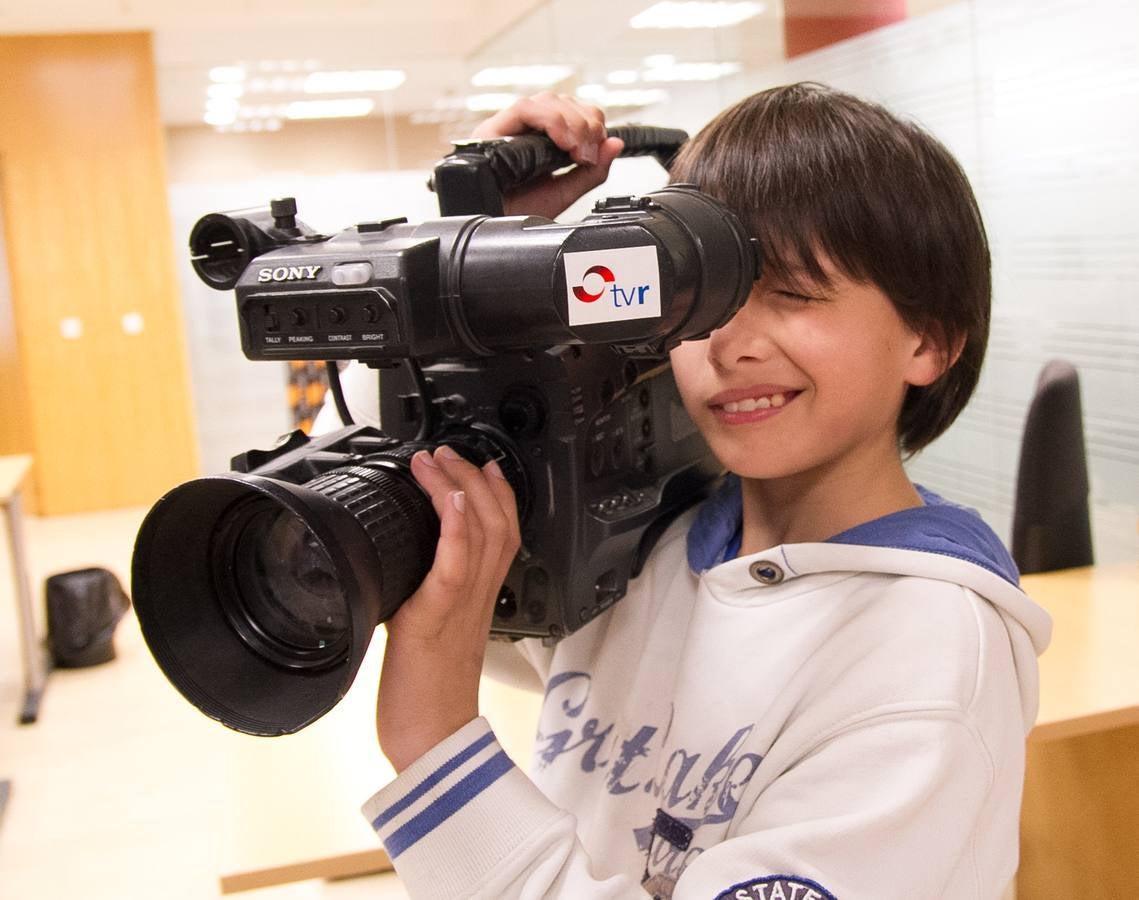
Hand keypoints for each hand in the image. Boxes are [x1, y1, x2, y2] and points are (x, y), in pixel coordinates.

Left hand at [376, 446, 519, 771]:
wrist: (432, 742)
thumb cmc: (429, 698)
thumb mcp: (429, 634)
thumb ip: (426, 599)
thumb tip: (400, 572)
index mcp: (475, 599)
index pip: (500, 533)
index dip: (497, 494)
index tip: (481, 465)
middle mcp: (477, 596)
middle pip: (498, 521)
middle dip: (476, 478)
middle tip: (451, 452)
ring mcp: (460, 604)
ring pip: (483, 532)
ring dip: (461, 488)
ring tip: (438, 461)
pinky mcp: (436, 617)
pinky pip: (456, 565)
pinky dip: (457, 528)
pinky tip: (449, 502)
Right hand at [472, 92, 624, 218]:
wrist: (492, 228)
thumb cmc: (517, 213)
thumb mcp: (565, 193)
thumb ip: (592, 171)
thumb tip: (616, 144)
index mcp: (542, 141)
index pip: (573, 111)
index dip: (592, 122)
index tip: (599, 147)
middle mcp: (524, 129)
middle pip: (562, 102)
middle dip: (585, 123)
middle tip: (588, 153)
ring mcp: (508, 127)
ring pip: (546, 101)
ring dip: (571, 121)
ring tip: (576, 151)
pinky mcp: (492, 129)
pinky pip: (524, 108)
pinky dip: (550, 120)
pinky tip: (562, 142)